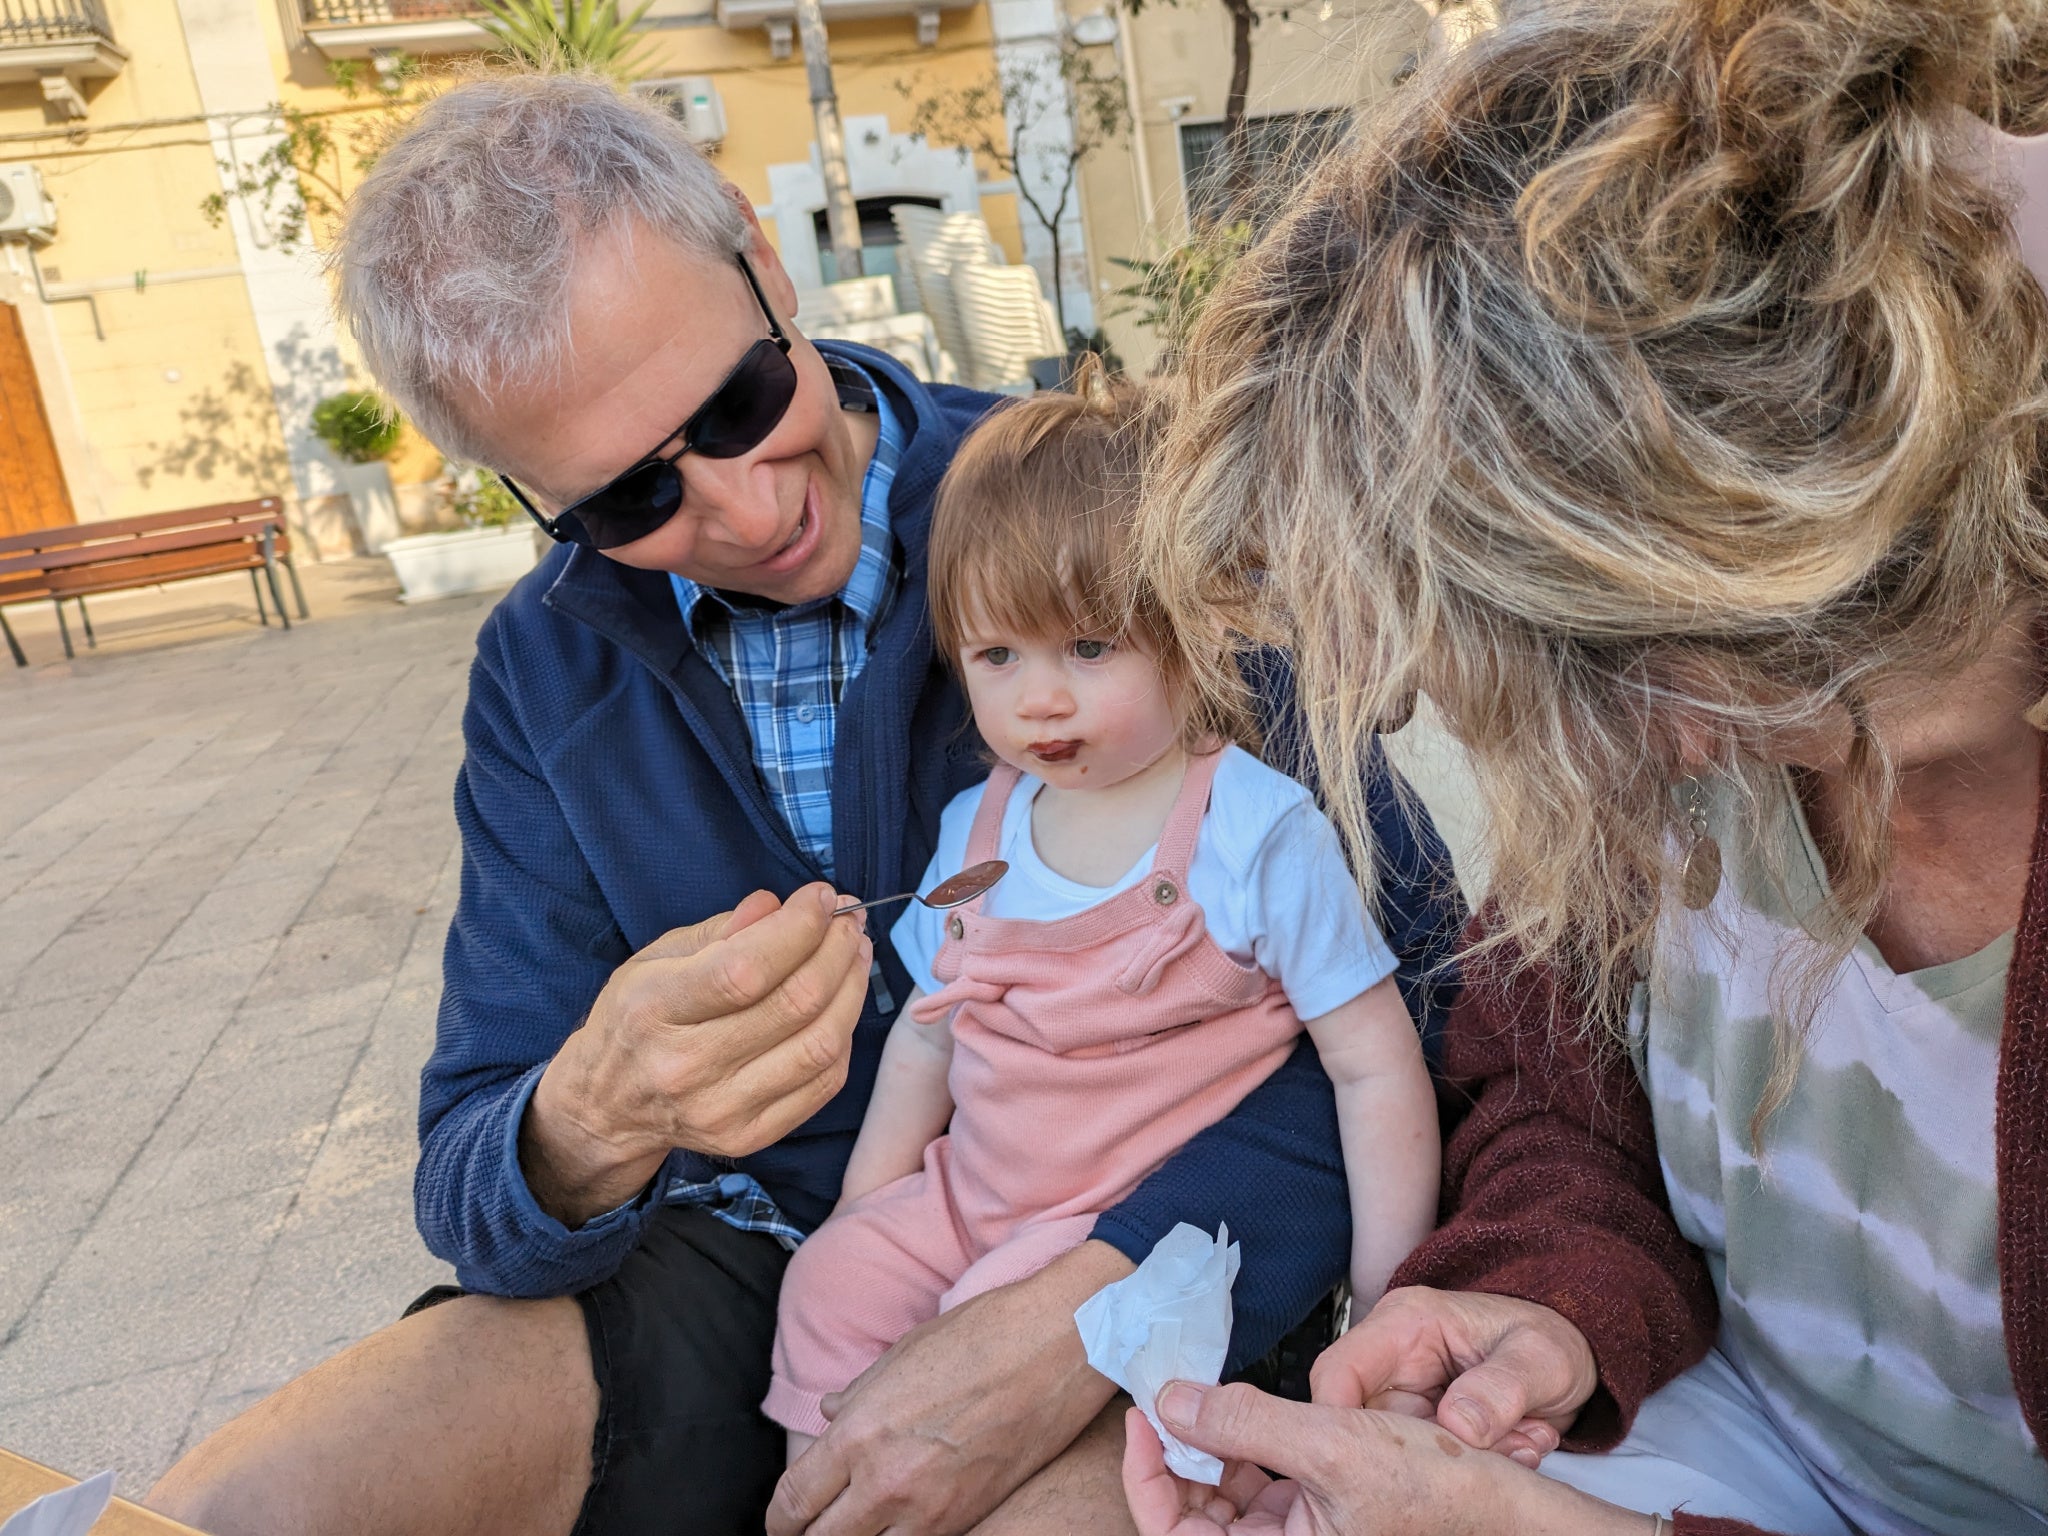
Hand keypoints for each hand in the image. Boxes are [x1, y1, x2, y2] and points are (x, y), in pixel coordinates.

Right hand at [521, 884, 871, 1224]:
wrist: (606, 1108)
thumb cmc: (634, 1019)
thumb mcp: (654, 960)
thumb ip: (719, 931)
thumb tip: (777, 905)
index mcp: (654, 1009)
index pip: (745, 969)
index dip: (798, 929)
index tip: (823, 897)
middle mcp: (686, 1066)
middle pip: (793, 1005)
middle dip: (835, 951)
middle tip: (849, 923)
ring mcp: (721, 1109)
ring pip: (819, 1046)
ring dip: (851, 991)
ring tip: (855, 956)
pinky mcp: (749, 1138)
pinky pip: (823, 1084)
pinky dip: (843, 1037)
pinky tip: (841, 1005)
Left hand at [767, 1240, 1133, 1535]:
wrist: (1059, 1344)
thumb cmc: (980, 1336)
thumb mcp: (903, 1355)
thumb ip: (858, 1394)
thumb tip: (829, 1413)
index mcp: (860, 1433)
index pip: (794, 1501)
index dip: (779, 1518)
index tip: (780, 1520)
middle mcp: (887, 1481)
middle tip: (807, 1530)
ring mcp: (933, 1509)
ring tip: (856, 1527)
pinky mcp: (972, 1518)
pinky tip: (899, 1525)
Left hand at [1122, 1386, 1652, 1535]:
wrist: (1510, 1500)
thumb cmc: (1441, 1490)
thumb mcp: (1334, 1441)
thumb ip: (1246, 1419)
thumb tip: (1172, 1401)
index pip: (1174, 1531)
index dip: (1145, 1475)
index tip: (1142, 1416)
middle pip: (1196, 1512)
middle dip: (1181, 1450)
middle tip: (1172, 1393)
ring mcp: (1302, 1535)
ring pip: (1226, 1494)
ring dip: (1214, 1441)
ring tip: (1213, 1393)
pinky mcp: (1321, 1515)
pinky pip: (1262, 1484)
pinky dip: (1249, 1443)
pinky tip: (1253, 1407)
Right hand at [1308, 1287, 1597, 1466]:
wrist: (1569, 1359)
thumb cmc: (1549, 1340)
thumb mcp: (1540, 1357)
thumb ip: (1502, 1387)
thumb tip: (1460, 1424)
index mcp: (1406, 1323)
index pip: (1338, 1372)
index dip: (1339, 1419)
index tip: (1375, 1460)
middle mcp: (1395, 1359)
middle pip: (1365, 1421)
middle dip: (1426, 1451)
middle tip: (1495, 1449)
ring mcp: (1409, 1397)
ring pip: (1400, 1450)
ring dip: (1462, 1462)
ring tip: (1520, 1441)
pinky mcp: (1426, 1427)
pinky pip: (1430, 1463)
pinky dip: (1476, 1469)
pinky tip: (1518, 1446)